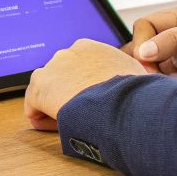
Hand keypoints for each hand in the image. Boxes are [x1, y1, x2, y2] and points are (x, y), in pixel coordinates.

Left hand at [23, 38, 155, 131]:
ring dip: (54, 106)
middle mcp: (68, 52)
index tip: (93, 103)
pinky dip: (42, 118)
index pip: (78, 67)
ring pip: (46, 91)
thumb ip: (129, 75)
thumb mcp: (136, 76)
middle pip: (60, 77)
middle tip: (81, 115)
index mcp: (90, 48)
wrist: (120, 102)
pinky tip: (57, 128)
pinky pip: (33, 106)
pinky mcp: (40, 87)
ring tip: (71, 123)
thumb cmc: (134, 93)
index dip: (84, 88)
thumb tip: (143, 86)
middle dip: (68, 95)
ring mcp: (52, 68)